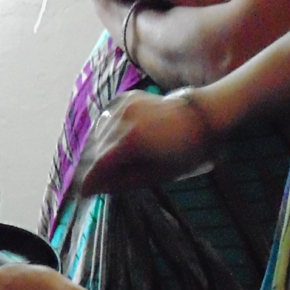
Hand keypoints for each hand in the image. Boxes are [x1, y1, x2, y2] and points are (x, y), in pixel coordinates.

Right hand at [76, 88, 215, 195]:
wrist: (206, 114)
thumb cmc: (187, 150)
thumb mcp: (158, 175)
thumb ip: (123, 182)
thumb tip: (97, 188)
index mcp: (130, 142)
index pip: (99, 166)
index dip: (89, 181)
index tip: (83, 192)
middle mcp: (122, 121)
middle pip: (97, 151)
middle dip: (95, 166)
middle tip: (97, 181)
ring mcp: (124, 106)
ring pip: (99, 134)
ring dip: (100, 150)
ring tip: (109, 162)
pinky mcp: (127, 98)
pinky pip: (107, 119)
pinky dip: (107, 131)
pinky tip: (117, 140)